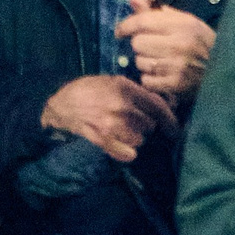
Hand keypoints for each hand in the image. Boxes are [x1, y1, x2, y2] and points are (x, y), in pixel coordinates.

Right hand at [38, 75, 172, 162]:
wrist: (60, 106)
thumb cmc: (87, 91)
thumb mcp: (112, 82)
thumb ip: (136, 91)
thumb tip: (164, 102)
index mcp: (125, 89)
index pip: (157, 106)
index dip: (170, 118)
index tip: (175, 128)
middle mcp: (122, 106)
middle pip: (150, 125)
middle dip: (144, 125)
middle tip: (132, 122)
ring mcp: (112, 124)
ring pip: (140, 139)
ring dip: (135, 137)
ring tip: (121, 131)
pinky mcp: (104, 140)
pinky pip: (128, 153)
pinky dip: (128, 152)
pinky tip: (123, 147)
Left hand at [114, 0, 215, 98]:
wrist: (225, 71)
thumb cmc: (200, 43)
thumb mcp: (184, 21)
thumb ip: (157, 11)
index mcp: (183, 24)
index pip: (142, 22)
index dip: (126, 26)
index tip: (121, 31)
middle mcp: (180, 44)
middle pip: (137, 43)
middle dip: (141, 45)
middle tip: (152, 46)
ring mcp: (177, 66)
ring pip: (140, 62)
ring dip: (145, 62)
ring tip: (160, 61)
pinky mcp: (176, 84)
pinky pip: (146, 80)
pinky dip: (151, 79)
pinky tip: (162, 74)